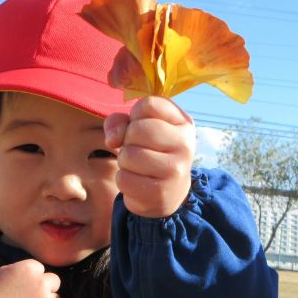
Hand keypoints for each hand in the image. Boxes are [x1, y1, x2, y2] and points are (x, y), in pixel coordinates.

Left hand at [103, 96, 194, 217]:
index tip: (143, 126)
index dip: (135, 115)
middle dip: (128, 141)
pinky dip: (124, 181)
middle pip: (137, 129)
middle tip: (140, 150)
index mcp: (183, 123)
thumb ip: (120, 122)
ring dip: (125, 162)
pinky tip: (138, 182)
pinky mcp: (161, 192)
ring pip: (128, 155)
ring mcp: (175, 169)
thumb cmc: (151, 153)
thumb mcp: (139, 129)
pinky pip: (124, 179)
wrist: (169, 192)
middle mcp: (185, 144)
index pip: (149, 104)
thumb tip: (112, 139)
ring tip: (139, 167)